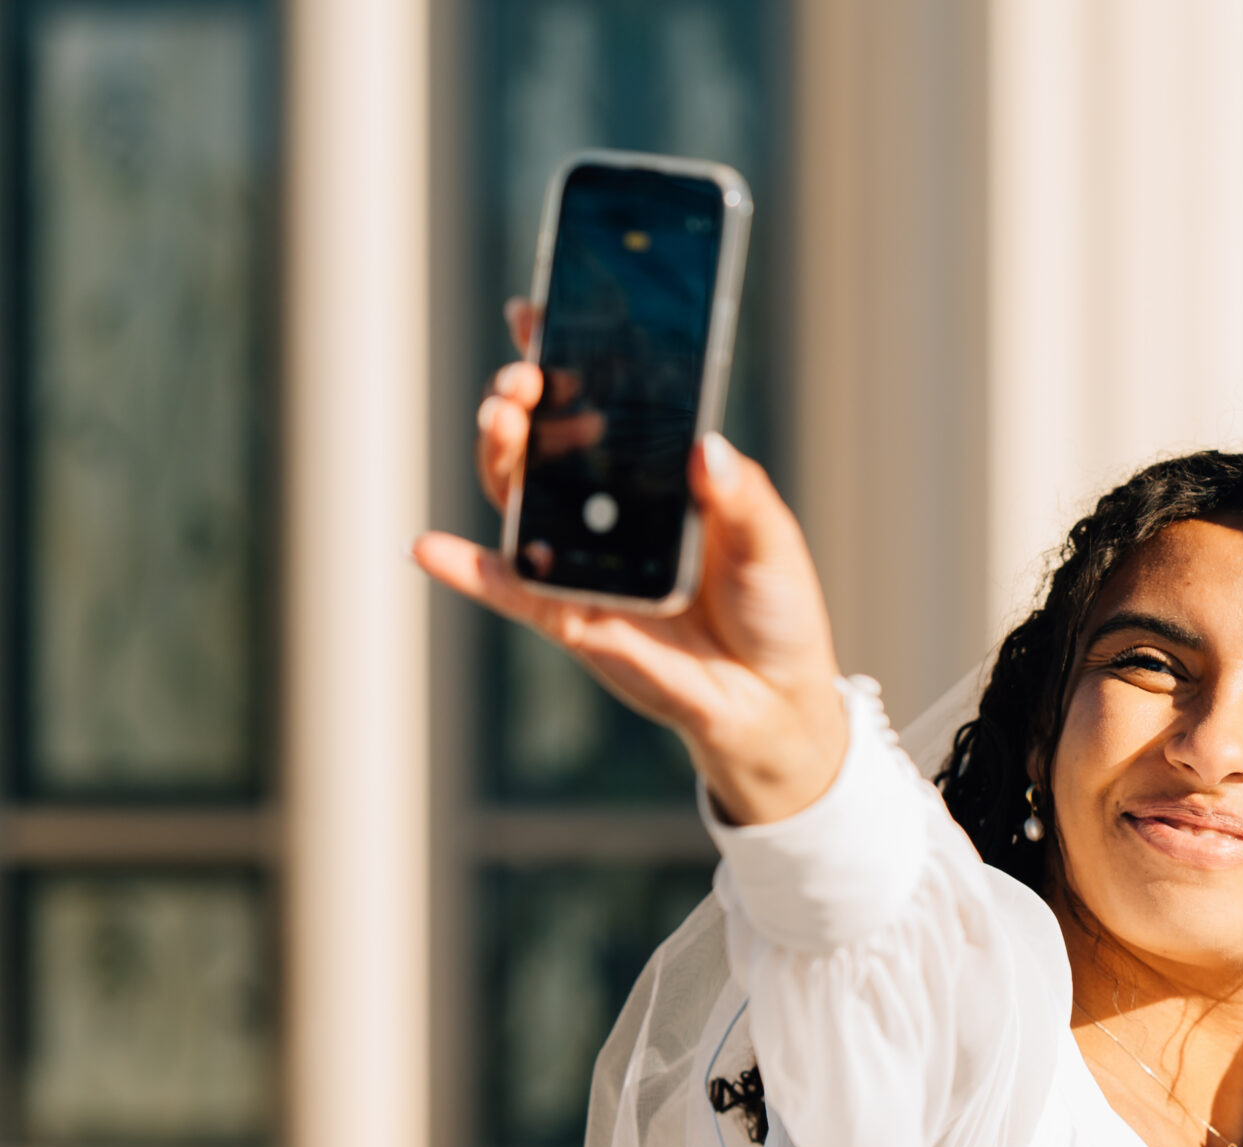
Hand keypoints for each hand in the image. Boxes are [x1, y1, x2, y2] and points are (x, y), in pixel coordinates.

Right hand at [414, 305, 846, 824]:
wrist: (771, 699)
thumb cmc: (774, 607)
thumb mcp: (771, 540)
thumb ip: (740, 496)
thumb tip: (708, 446)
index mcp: (657, 478)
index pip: (599, 406)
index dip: (563, 358)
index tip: (534, 313)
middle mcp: (609, 511)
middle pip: (545, 442)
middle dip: (524, 398)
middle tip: (522, 377)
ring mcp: (584, 561)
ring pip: (521, 501)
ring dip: (500, 456)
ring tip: (500, 419)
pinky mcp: (572, 617)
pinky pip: (511, 588)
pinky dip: (468, 570)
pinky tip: (429, 547)